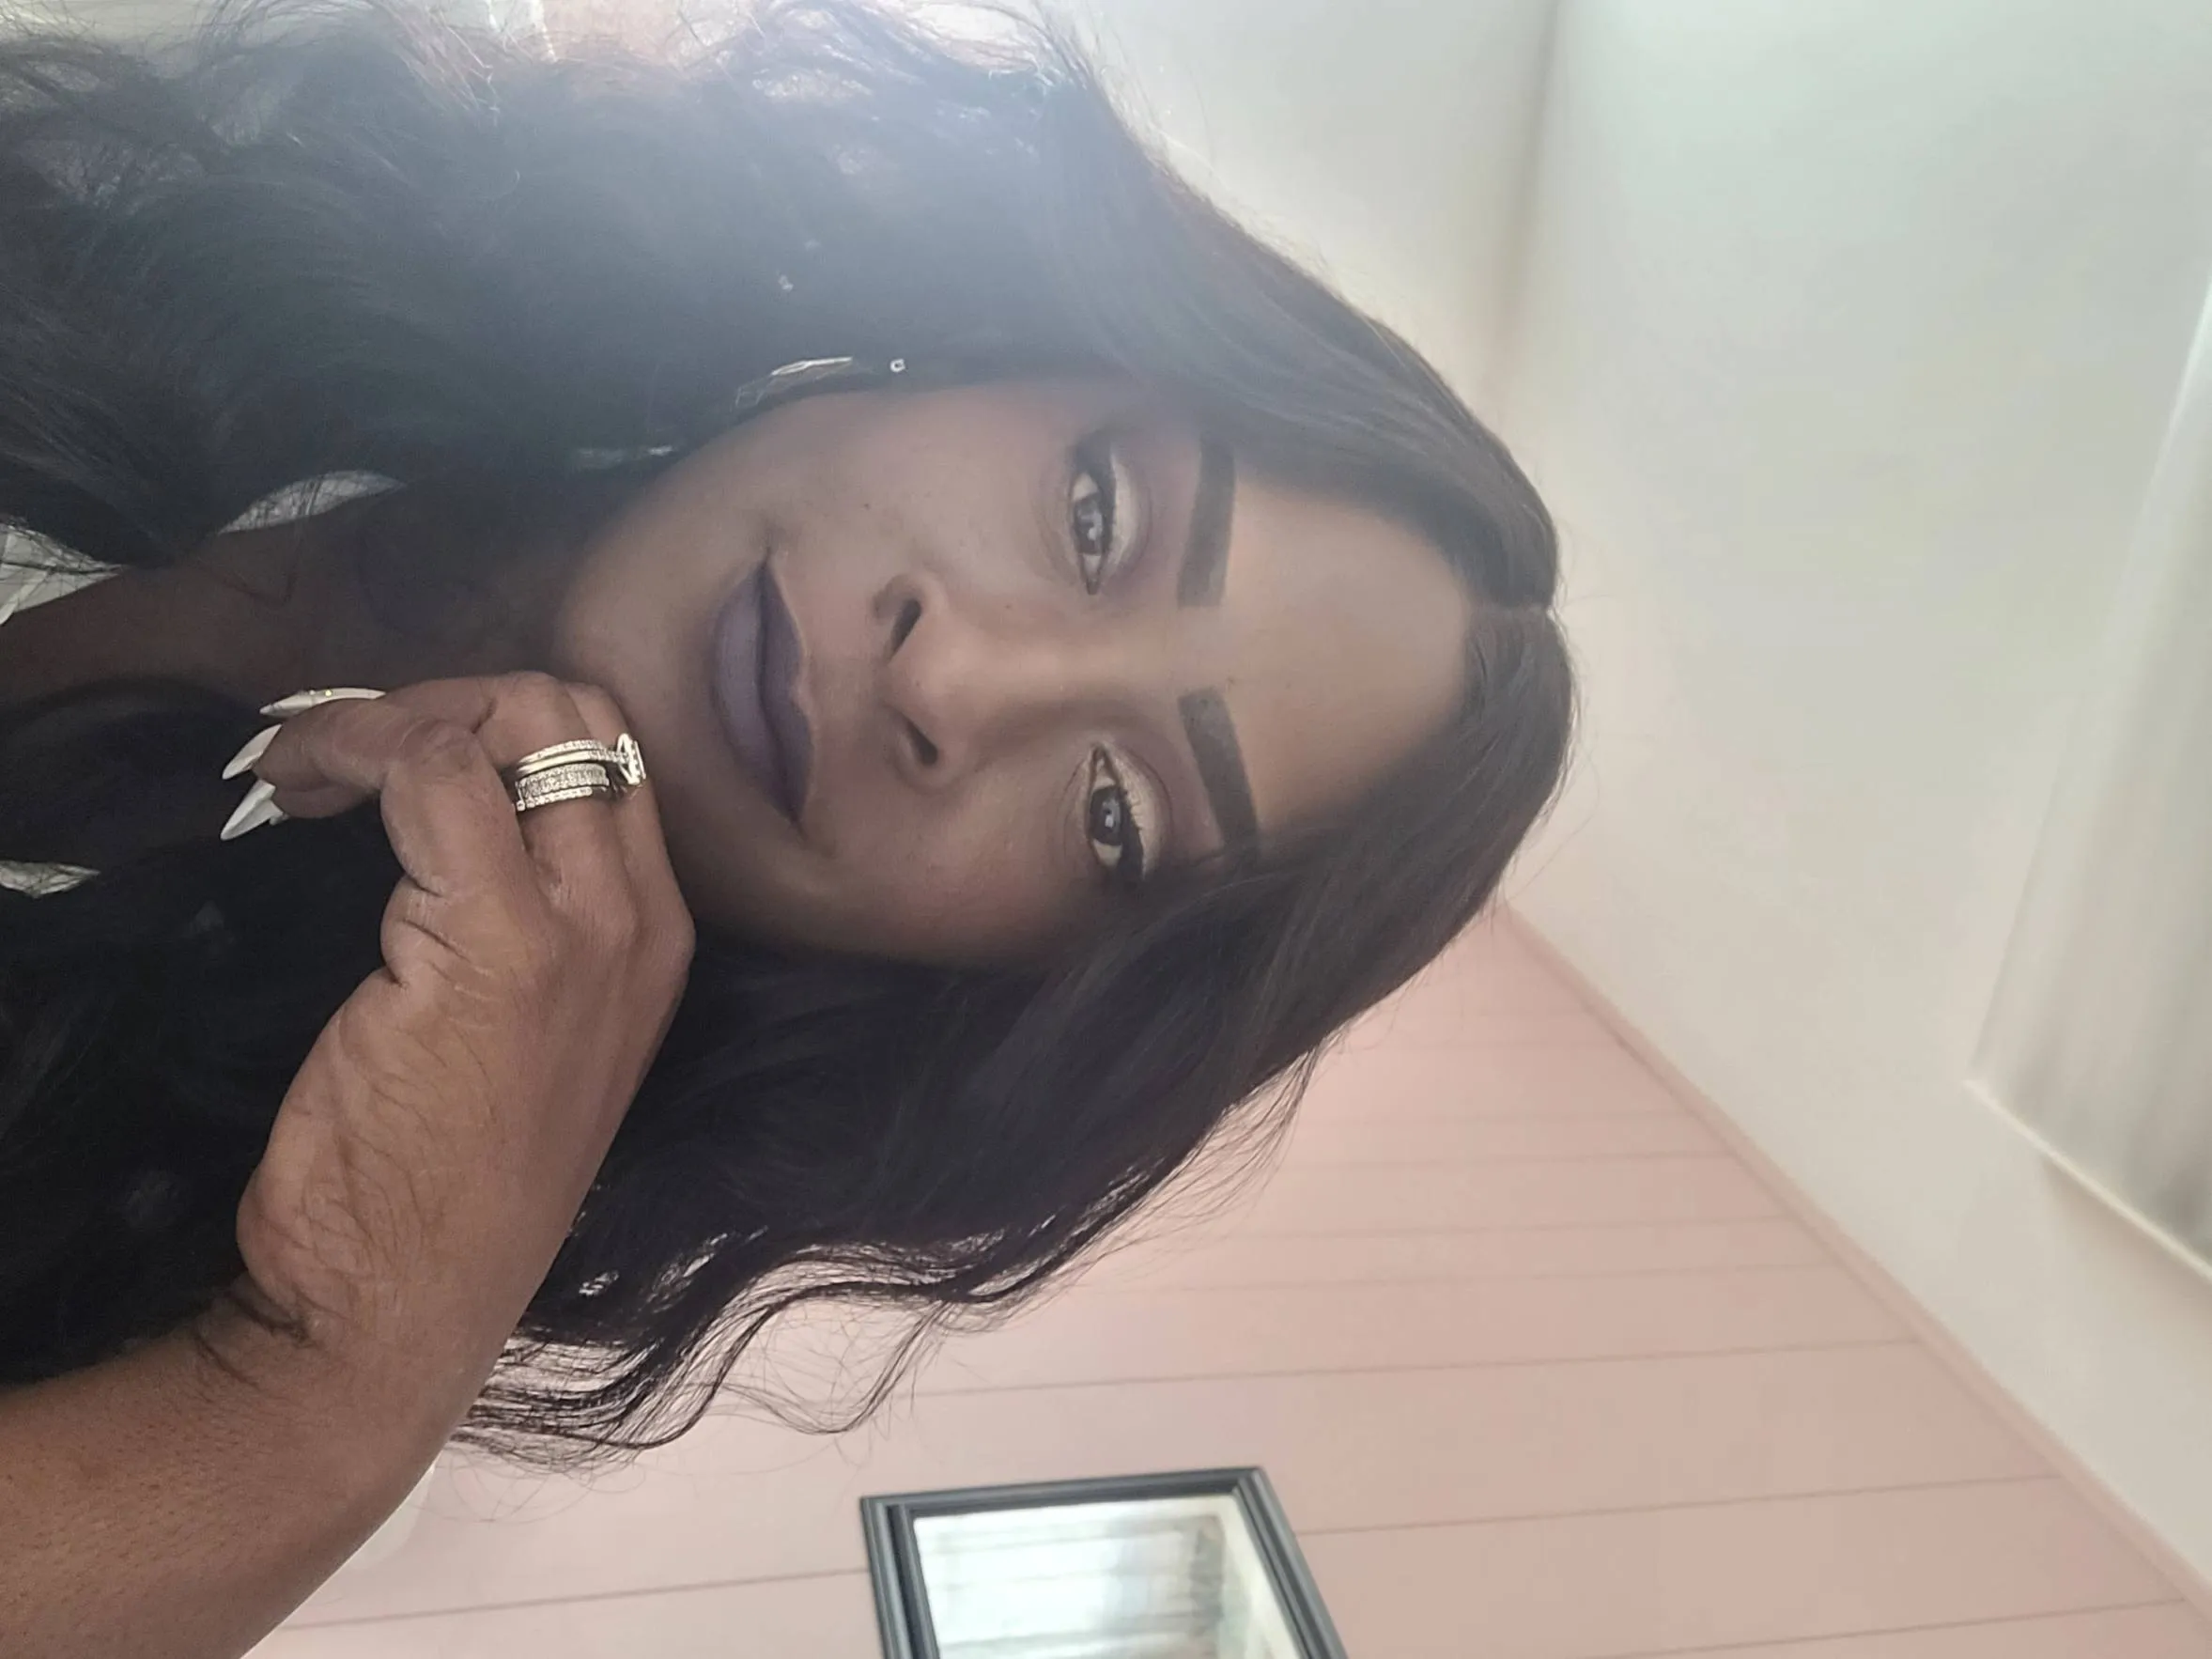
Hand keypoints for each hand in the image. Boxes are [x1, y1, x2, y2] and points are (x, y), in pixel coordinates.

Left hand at [224, 674, 693, 1375]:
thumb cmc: (441, 1185)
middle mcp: (640, 920)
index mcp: (655, 938)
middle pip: (577, 712)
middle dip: (452, 696)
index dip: (491, 724)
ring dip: (391, 715)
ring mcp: (581, 930)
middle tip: (353, 753)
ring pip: (514, 718)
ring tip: (308, 768)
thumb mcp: (526, 1039)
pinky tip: (296, 791)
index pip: (609, 757)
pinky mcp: (494, 944)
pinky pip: (434, 773)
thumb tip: (442, 813)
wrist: (396, 1306)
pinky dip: (351, 750)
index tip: (384, 766)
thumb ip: (521, 923)